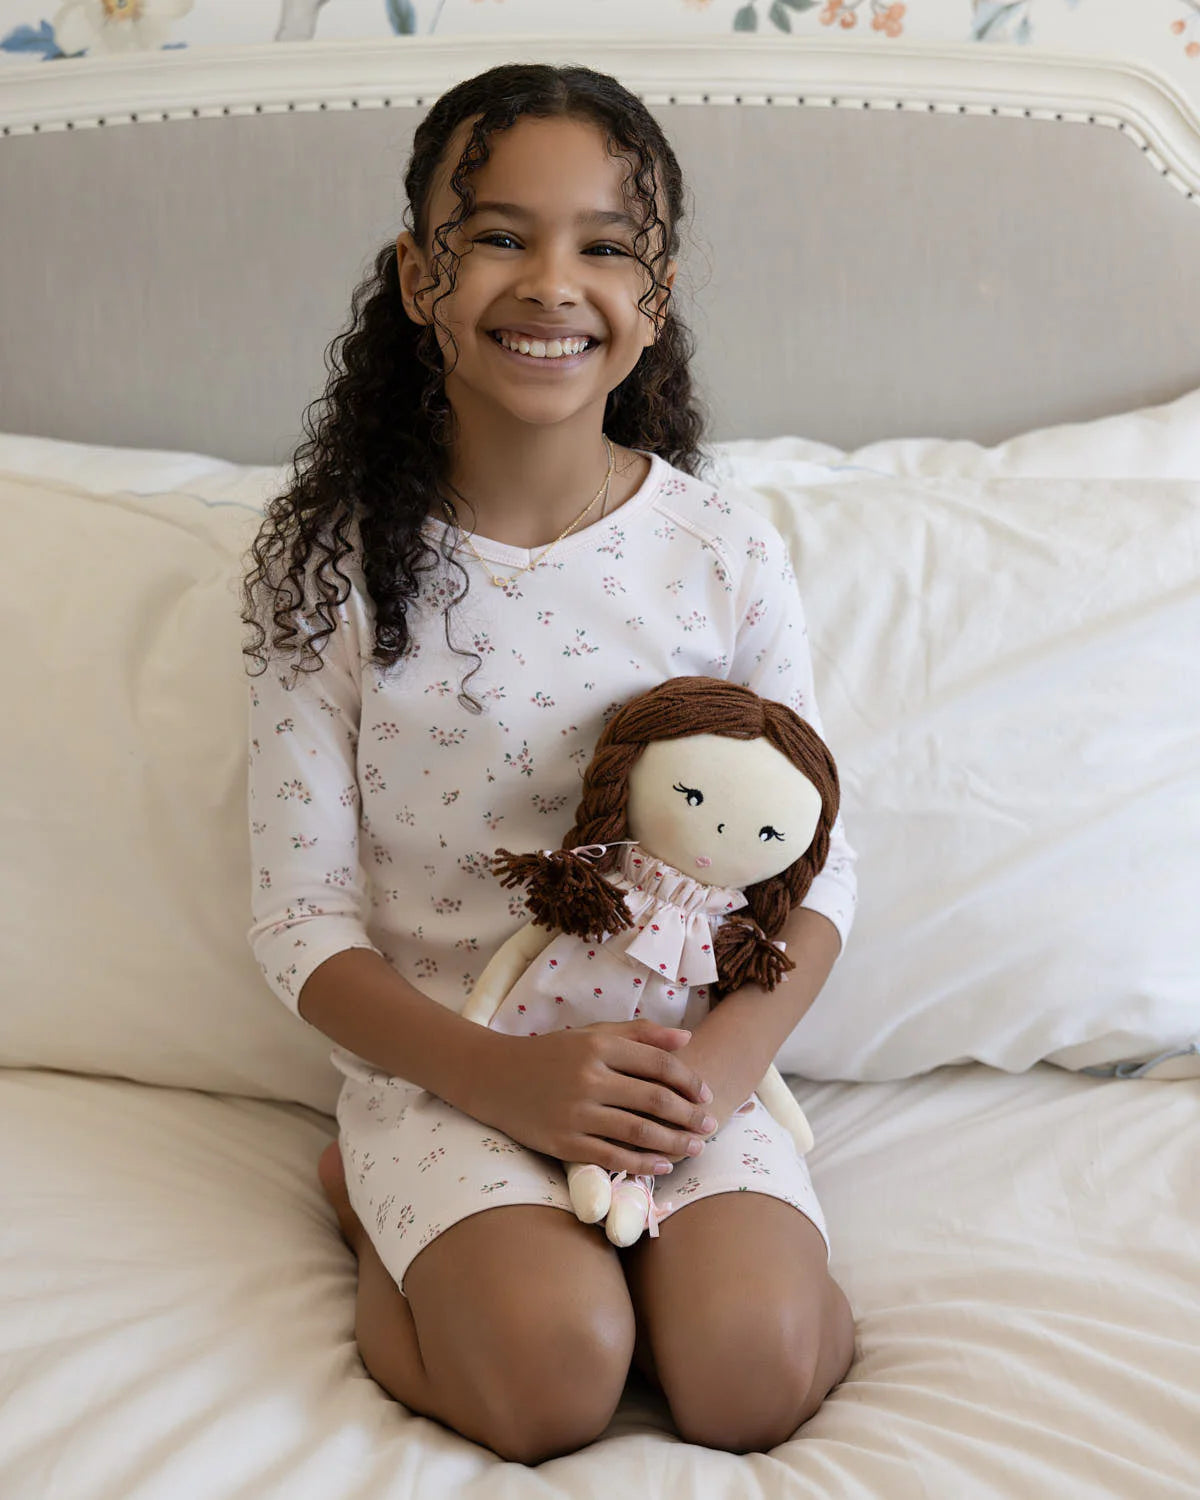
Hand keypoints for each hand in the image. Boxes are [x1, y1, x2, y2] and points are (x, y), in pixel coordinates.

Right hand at [470, 1020, 717, 1177]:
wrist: (493, 1077)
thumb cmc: (551, 1054)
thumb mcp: (591, 1034)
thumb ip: (639, 1033)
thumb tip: (686, 1037)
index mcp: (598, 1047)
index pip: (658, 1064)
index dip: (689, 1081)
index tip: (706, 1096)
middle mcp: (588, 1078)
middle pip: (654, 1100)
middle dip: (689, 1116)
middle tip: (710, 1127)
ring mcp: (575, 1113)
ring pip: (638, 1132)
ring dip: (674, 1143)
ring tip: (694, 1148)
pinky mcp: (562, 1143)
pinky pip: (611, 1157)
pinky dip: (641, 1164)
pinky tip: (662, 1166)